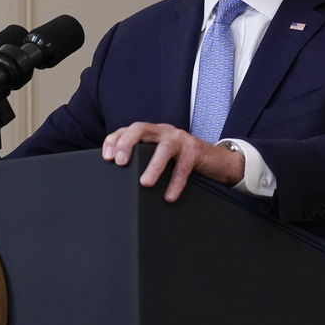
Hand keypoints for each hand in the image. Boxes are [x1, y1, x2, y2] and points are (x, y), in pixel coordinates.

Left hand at [102, 122, 245, 201]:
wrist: (217, 161)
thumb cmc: (183, 161)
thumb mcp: (161, 158)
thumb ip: (145, 160)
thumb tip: (120, 179)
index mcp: (152, 132)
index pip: (128, 130)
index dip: (115, 140)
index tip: (107, 157)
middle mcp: (164, 131)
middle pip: (141, 128)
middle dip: (128, 143)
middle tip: (120, 162)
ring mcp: (181, 139)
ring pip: (164, 148)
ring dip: (153, 165)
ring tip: (145, 183)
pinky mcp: (196, 150)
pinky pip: (184, 167)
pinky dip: (175, 183)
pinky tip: (169, 196)